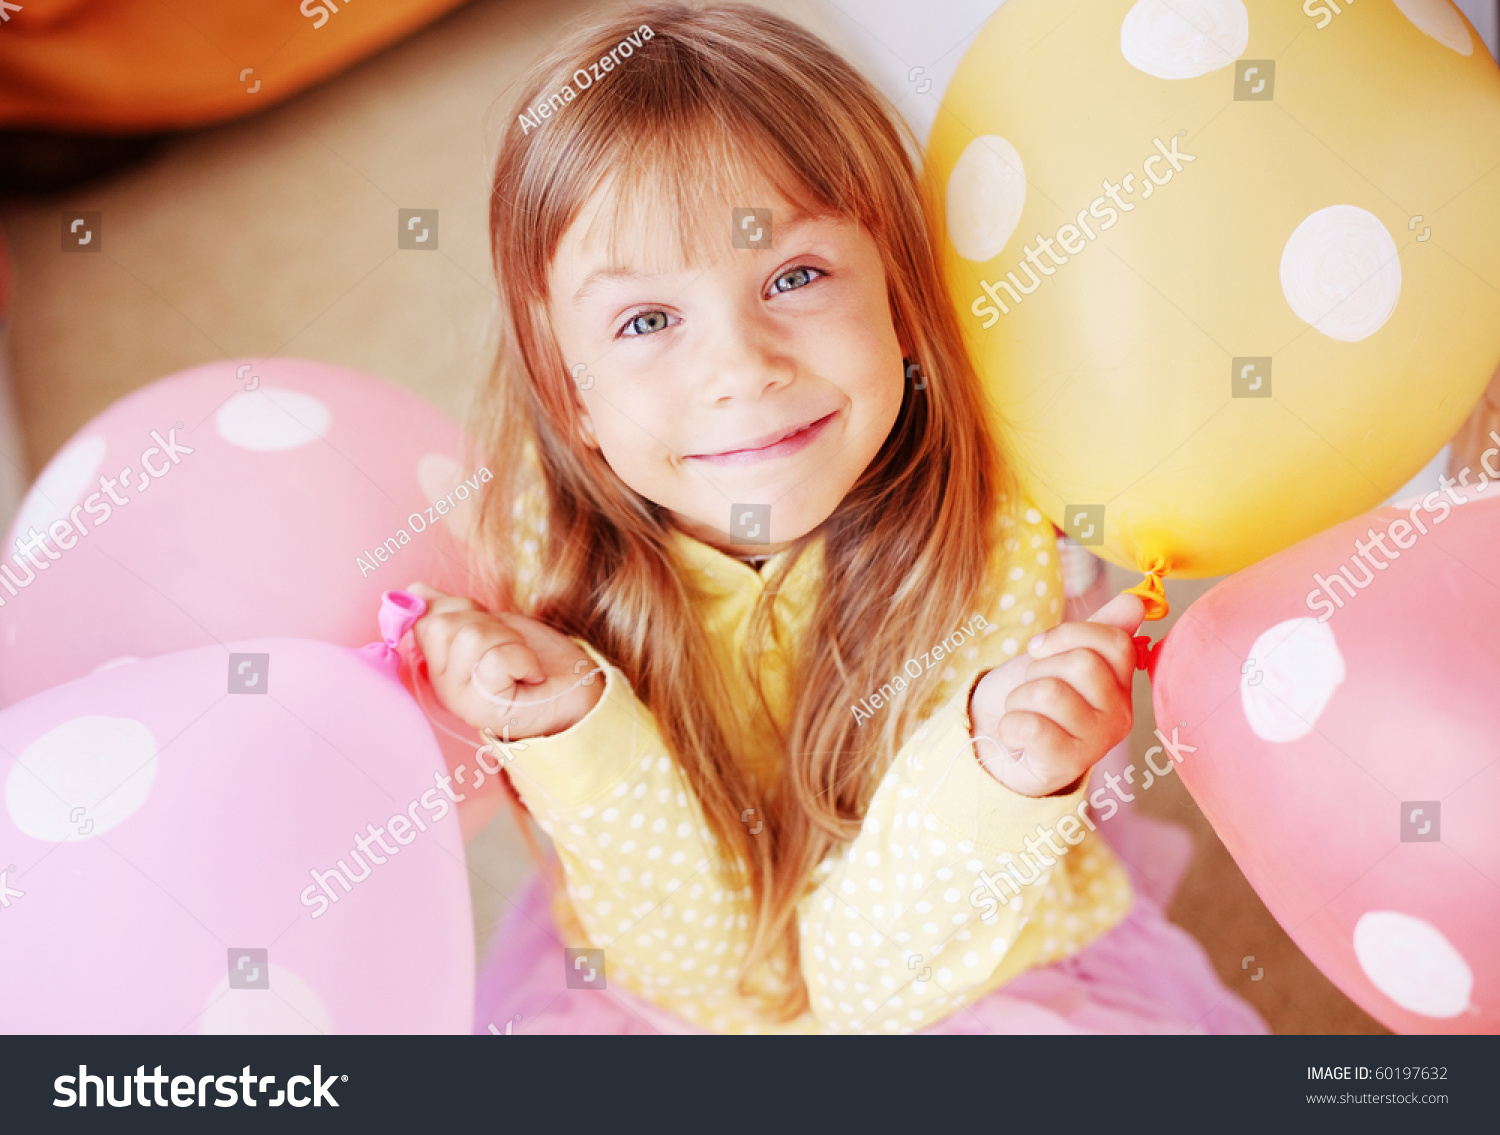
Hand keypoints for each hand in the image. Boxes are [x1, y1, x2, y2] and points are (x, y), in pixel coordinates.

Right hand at [406, 583, 603, 739]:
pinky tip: (530, 674)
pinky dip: (523, 659)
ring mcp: (456, 698)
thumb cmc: (536, 656)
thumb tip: (414, 592)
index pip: (421, 616)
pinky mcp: (480, 710)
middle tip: (510, 645)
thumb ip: (450, 610)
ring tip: (521, 660)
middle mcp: (439, 682)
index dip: (459, 607)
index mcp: (437, 659)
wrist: (575, 689)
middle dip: (487, 621)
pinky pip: (496, 660)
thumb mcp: (491, 624)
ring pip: (470, 637)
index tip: (486, 622)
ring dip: (509, 640)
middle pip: (443, 623)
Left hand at [968, 592, 1143, 796]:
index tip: (1039, 647)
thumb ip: (1099, 628)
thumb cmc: (1034, 697)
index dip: (1068, 635)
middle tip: (1032, 688)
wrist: (1000, 744)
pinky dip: (1010, 725)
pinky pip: (1032, 726)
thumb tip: (1135, 602)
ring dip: (1020, 698)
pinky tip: (1016, 734)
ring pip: (1051, 693)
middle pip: (1082, 664)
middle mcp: (1119, 714)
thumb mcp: (1061, 655)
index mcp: (1121, 684)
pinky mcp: (1068, 764)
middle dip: (1039, 669)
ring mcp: (1097, 742)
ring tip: (1024, 711)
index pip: (1115, 642)